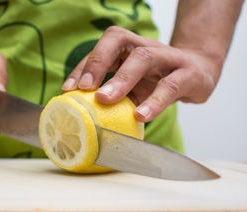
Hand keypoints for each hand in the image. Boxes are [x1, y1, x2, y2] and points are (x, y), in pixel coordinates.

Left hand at [62, 26, 219, 121]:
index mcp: (127, 48)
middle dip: (98, 64)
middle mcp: (145, 46)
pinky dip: (154, 101)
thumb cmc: (156, 80)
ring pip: (144, 58)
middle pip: (118, 41)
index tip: (68, 89)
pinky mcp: (188, 74)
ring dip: (122, 79)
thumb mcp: (130, 85)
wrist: (199, 73)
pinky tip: (141, 115)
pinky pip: (170, 85)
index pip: (100, 50)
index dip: (82, 67)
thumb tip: (82, 115)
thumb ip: (112, 94)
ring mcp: (167, 57)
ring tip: (106, 100)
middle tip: (84, 89)